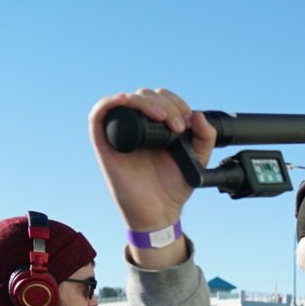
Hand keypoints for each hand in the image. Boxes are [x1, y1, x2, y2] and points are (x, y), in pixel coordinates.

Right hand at [89, 88, 216, 232]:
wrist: (159, 210)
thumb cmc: (175, 185)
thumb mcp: (198, 158)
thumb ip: (205, 137)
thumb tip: (198, 114)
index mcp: (159, 126)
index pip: (162, 98)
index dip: (175, 101)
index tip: (187, 119)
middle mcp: (139, 126)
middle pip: (145, 95)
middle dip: (166, 104)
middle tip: (178, 126)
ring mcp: (121, 132)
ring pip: (126, 100)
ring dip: (144, 101)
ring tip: (162, 117)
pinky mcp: (105, 142)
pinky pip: (100, 114)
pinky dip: (110, 102)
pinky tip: (126, 101)